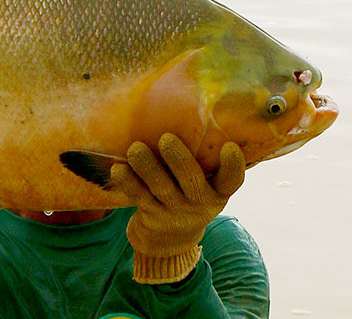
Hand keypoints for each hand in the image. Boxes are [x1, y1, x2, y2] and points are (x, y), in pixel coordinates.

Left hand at [111, 133, 244, 283]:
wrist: (168, 241)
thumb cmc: (187, 196)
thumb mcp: (204, 185)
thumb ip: (201, 160)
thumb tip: (188, 110)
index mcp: (218, 192)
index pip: (232, 180)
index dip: (233, 165)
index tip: (229, 147)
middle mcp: (199, 203)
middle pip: (191, 181)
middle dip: (179, 160)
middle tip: (166, 139)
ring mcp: (174, 212)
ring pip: (161, 188)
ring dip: (147, 167)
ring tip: (135, 149)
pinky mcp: (151, 216)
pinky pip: (139, 197)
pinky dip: (128, 182)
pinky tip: (118, 169)